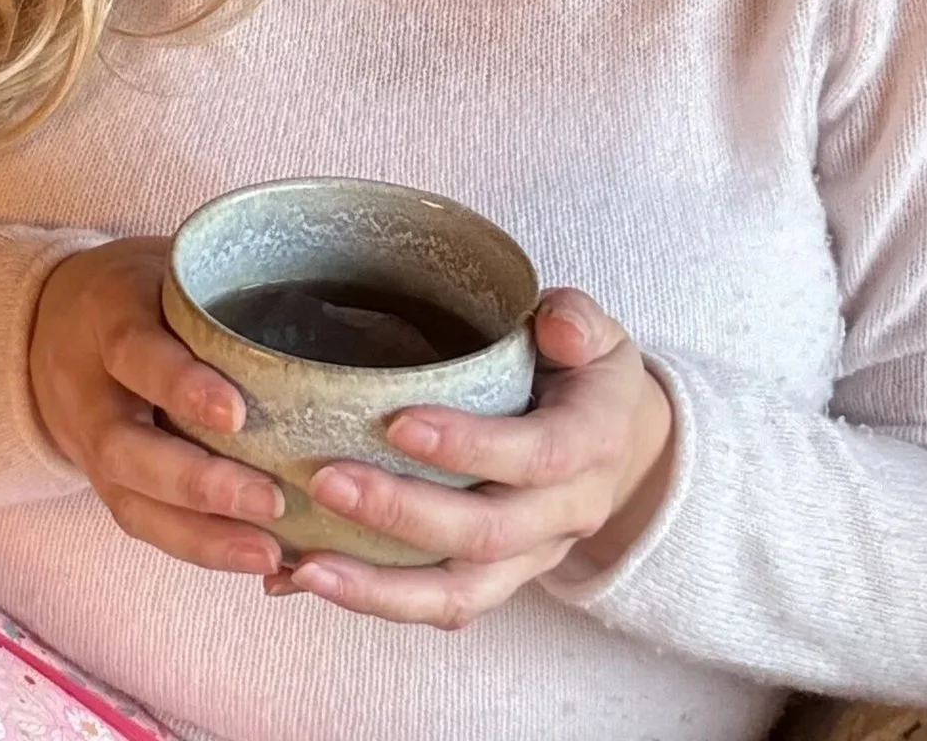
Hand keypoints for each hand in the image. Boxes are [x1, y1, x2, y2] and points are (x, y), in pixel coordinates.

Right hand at [28, 238, 285, 577]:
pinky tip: (257, 558)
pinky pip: (145, 525)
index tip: (237, 414)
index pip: (136, 353)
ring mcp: (92, 449)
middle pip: (125, 450)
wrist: (48, 325)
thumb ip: (222, 281)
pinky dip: (200, 548)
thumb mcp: (167, 264)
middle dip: (198, 482)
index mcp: (108, 318)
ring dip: (203, 535)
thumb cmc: (140, 289)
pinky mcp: (108, 486)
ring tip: (270, 553)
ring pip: (132, 504)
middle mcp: (90, 392)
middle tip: (271, 499)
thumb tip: (328, 294)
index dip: (180, 385)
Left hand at [261, 287, 674, 628]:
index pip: (537, 456)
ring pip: (460, 593)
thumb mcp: (596, 332)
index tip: (397, 425)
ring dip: (379, 586)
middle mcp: (566, 513)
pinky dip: (372, 600)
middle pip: (486, 534)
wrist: (619, 444)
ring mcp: (531, 556)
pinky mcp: (498, 580)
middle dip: (403, 514)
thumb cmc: (586, 374)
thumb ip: (576, 320)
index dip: (469, 447)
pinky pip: (439, 606)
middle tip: (326, 482)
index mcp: (592, 443)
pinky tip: (306, 580)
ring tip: (308, 566)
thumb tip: (555, 325)